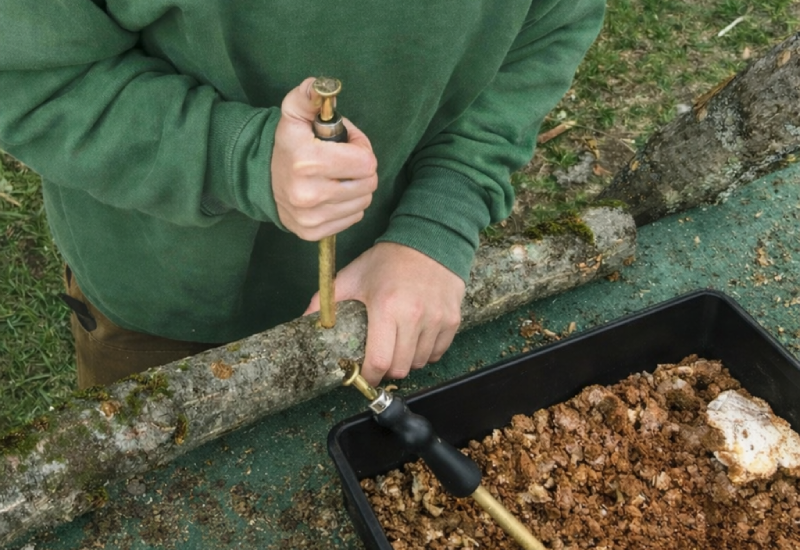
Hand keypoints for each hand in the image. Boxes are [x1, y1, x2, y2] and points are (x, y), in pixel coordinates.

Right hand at [271, 77, 377, 240]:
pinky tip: (334, 193)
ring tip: (339, 176)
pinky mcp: (312, 232)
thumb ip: (308, 96)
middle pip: (368, 183)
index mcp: (307, 162)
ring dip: (357, 187)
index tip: (348, 144)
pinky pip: (353, 218)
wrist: (262, 180)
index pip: (365, 162)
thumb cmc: (288, 145)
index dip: (362, 148)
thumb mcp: (293, 114)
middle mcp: (309, 194)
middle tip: (346, 161)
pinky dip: (349, 205)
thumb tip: (319, 86)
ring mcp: (311, 217)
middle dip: (362, 169)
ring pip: (363, 201)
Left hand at [305, 243, 465, 385]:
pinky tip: (416, 341)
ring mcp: (437, 318)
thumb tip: (302, 322)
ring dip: (406, 362)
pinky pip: (438, 352)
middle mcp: (414, 315)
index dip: (369, 375)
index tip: (363, 375)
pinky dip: (425, 353)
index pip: (379, 360)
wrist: (429, 239)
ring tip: (397, 347)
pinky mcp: (453, 319)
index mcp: (386, 306)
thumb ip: (325, 301)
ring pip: (420, 362)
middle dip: (386, 370)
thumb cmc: (387, 260)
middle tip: (379, 361)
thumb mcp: (353, 276)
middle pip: (400, 367)